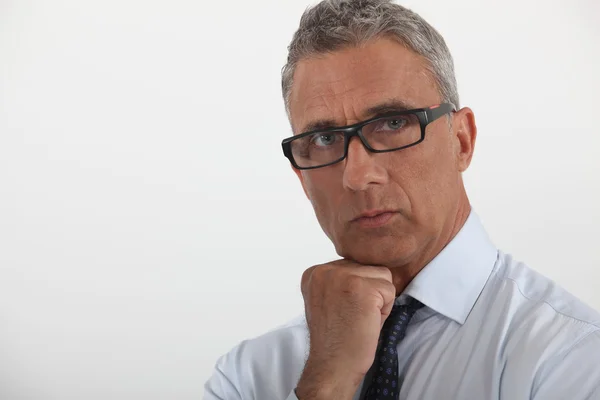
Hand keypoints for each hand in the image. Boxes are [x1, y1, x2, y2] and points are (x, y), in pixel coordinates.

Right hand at [295, 260, 396, 399]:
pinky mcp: (361, 288)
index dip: (357, 291)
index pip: (354, 265)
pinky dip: (385, 310)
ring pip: (382, 276)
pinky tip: (367, 322)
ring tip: (360, 318)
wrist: (333, 366)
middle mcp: (324, 271)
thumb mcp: (328, 299)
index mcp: (314, 273)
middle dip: (370, 293)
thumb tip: (369, 265)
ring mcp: (342, 277)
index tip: (342, 311)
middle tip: (353, 317)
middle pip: (369, 268)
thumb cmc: (336, 339)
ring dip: (379, 300)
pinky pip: (390, 290)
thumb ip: (340, 279)